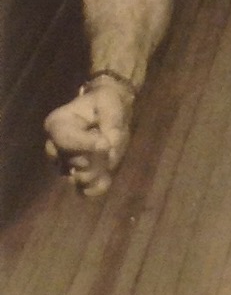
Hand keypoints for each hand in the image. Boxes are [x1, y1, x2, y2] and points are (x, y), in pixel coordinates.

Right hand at [44, 79, 134, 197]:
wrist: (108, 110)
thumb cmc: (106, 103)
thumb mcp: (111, 106)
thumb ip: (109, 127)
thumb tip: (104, 147)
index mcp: (57, 124)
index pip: (63, 140)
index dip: (85, 144)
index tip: (106, 143)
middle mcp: (55, 146)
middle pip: (71, 162)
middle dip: (95, 158)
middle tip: (110, 147)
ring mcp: (64, 163)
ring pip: (77, 178)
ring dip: (97, 172)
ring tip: (109, 159)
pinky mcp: (76, 175)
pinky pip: (82, 190)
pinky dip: (96, 187)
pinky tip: (106, 179)